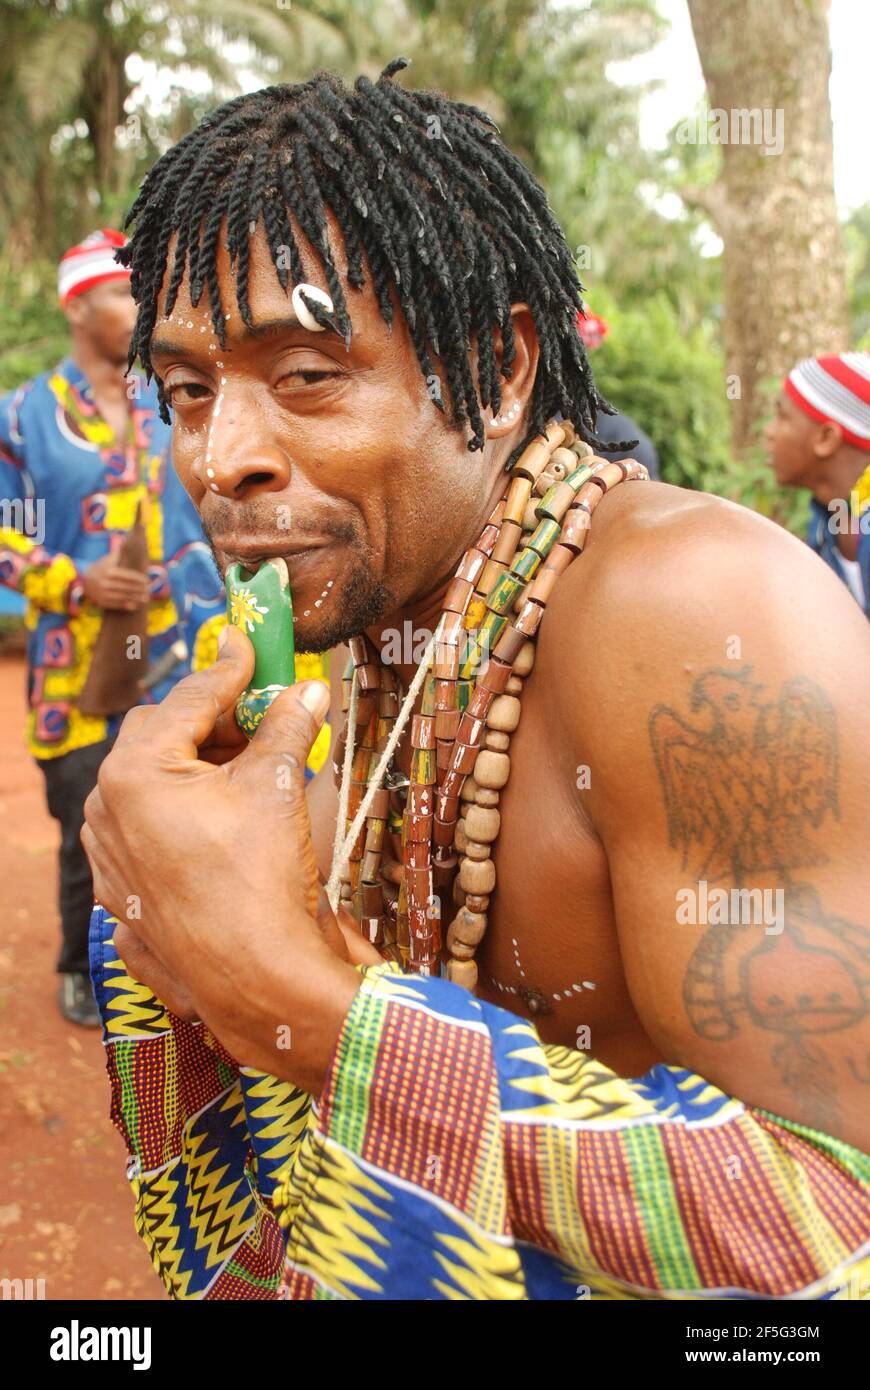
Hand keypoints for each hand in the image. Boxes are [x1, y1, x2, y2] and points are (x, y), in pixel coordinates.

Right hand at [82, 554, 149, 609]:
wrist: (86, 580)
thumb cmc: (104, 567)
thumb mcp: (110, 558)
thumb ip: (121, 553)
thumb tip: (133, 540)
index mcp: (109, 571)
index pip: (128, 576)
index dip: (139, 579)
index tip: (147, 581)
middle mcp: (105, 583)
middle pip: (127, 587)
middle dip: (140, 590)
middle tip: (148, 590)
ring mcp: (102, 593)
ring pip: (123, 597)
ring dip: (136, 598)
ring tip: (145, 599)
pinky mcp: (101, 602)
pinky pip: (116, 604)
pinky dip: (126, 605)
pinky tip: (134, 605)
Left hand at [82, 624, 362, 1093]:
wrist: (260, 984)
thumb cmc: (261, 881)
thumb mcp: (277, 787)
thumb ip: (287, 726)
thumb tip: (306, 689)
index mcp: (133, 773)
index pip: (187, 699)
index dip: (228, 669)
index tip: (250, 646)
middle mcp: (106, 811)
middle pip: (160, 737)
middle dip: (211, 722)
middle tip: (260, 716)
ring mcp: (110, 859)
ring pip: (150, 789)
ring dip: (197, 770)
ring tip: (251, 772)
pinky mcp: (125, 898)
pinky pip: (150, 838)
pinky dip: (185, 819)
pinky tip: (226, 827)